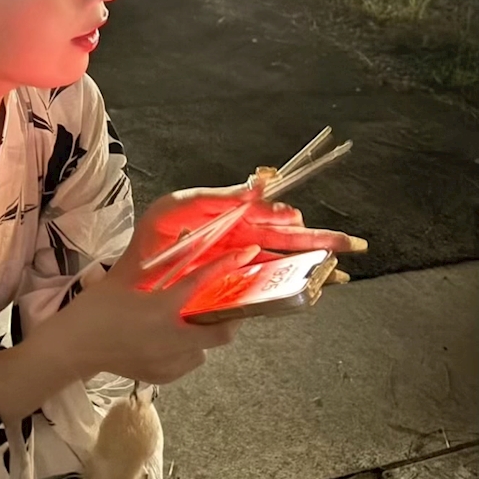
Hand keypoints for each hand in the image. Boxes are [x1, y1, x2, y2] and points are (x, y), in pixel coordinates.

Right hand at [65, 244, 256, 385]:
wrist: (72, 347)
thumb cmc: (94, 309)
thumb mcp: (123, 278)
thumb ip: (154, 262)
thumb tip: (183, 239)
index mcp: (162, 310)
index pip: (203, 285)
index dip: (227, 267)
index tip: (245, 255)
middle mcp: (172, 339)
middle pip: (222, 331)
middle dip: (230, 314)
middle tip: (226, 299)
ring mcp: (169, 362)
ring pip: (206, 349)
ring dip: (206, 332)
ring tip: (192, 319)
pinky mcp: (162, 376)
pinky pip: (189, 361)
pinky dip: (188, 349)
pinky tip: (172, 338)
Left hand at [129, 181, 366, 276]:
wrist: (126, 290)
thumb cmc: (148, 244)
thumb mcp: (177, 209)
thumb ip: (216, 197)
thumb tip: (257, 186)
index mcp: (227, 218)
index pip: (265, 214)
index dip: (282, 216)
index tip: (295, 218)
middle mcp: (238, 243)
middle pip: (284, 239)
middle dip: (317, 239)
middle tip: (352, 244)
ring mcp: (237, 268)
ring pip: (282, 262)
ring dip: (313, 264)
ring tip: (342, 268)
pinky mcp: (232, 292)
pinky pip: (266, 287)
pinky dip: (291, 286)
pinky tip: (316, 289)